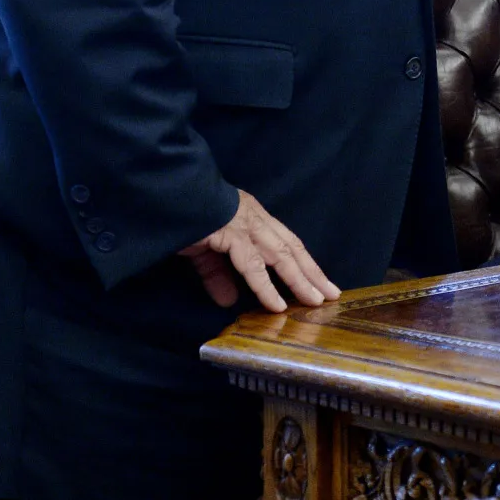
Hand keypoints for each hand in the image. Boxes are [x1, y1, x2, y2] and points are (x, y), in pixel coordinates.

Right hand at [178, 190, 338, 312]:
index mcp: (254, 218)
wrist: (168, 196)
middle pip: (292, 249)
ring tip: (315, 301)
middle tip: (332, 295)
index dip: (305, 263)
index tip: (321, 282)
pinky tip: (277, 303)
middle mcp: (256, 219)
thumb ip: (217, 274)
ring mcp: (246, 224)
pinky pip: (252, 264)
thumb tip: (228, 300)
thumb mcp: (204, 251)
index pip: (287, 243)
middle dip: (313, 273)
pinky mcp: (230, 233)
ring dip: (299, 281)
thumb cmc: (185, 218)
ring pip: (281, 256)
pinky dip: (266, 286)